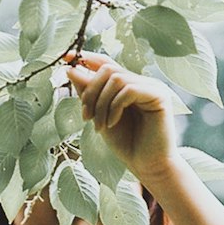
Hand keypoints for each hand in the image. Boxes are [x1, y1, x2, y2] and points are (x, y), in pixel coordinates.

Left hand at [65, 53, 179, 184]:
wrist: (147, 166)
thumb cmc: (126, 143)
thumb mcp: (99, 115)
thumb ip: (88, 93)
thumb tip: (71, 69)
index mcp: (128, 84)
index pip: (106, 63)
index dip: (86, 58)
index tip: (65, 58)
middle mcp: (141, 82)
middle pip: (108, 69)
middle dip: (90, 91)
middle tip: (86, 116)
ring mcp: (152, 87)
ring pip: (116, 78)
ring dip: (100, 103)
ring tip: (99, 126)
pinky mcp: (159, 96)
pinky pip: (128, 90)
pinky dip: (114, 107)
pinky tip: (112, 124)